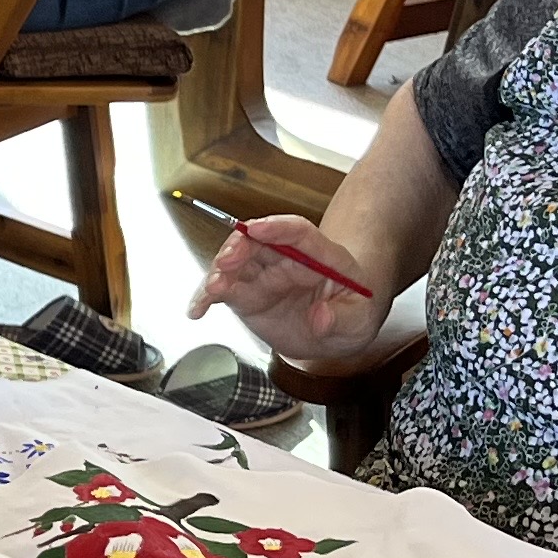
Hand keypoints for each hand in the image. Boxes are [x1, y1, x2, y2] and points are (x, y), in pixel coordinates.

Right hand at [189, 214, 382, 365]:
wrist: (336, 329)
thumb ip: (343, 319)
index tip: (257, 229)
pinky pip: (223, 291)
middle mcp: (287, 260)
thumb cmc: (352, 314)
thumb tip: (321, 317)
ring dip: (219, 272)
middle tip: (226, 262)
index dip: (278, 228)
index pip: (299, 232)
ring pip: (235, 263)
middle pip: (258, 242)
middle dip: (239, 247)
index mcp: (320, 256)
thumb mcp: (360, 321)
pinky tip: (197, 309)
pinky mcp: (247, 295)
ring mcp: (264, 276)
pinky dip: (206, 298)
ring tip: (211, 290)